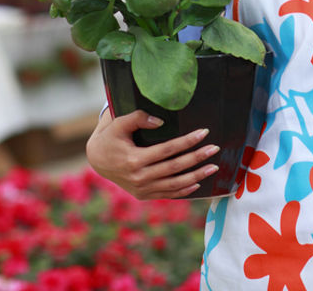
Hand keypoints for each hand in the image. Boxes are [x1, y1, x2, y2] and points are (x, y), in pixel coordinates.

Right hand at [85, 110, 219, 199]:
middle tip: (214, 149)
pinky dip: (184, 190)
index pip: (168, 150)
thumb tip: (160, 121)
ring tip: (213, 167)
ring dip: (196, 177)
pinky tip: (198, 183)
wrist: (97, 160)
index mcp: (134, 160)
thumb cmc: (111, 138)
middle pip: (175, 168)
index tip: (203, 132)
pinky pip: (168, 194)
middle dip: (197, 158)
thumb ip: (138, 118)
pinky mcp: (143, 195)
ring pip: (174, 184)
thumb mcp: (118, 124)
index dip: (187, 141)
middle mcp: (139, 177)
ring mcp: (142, 189)